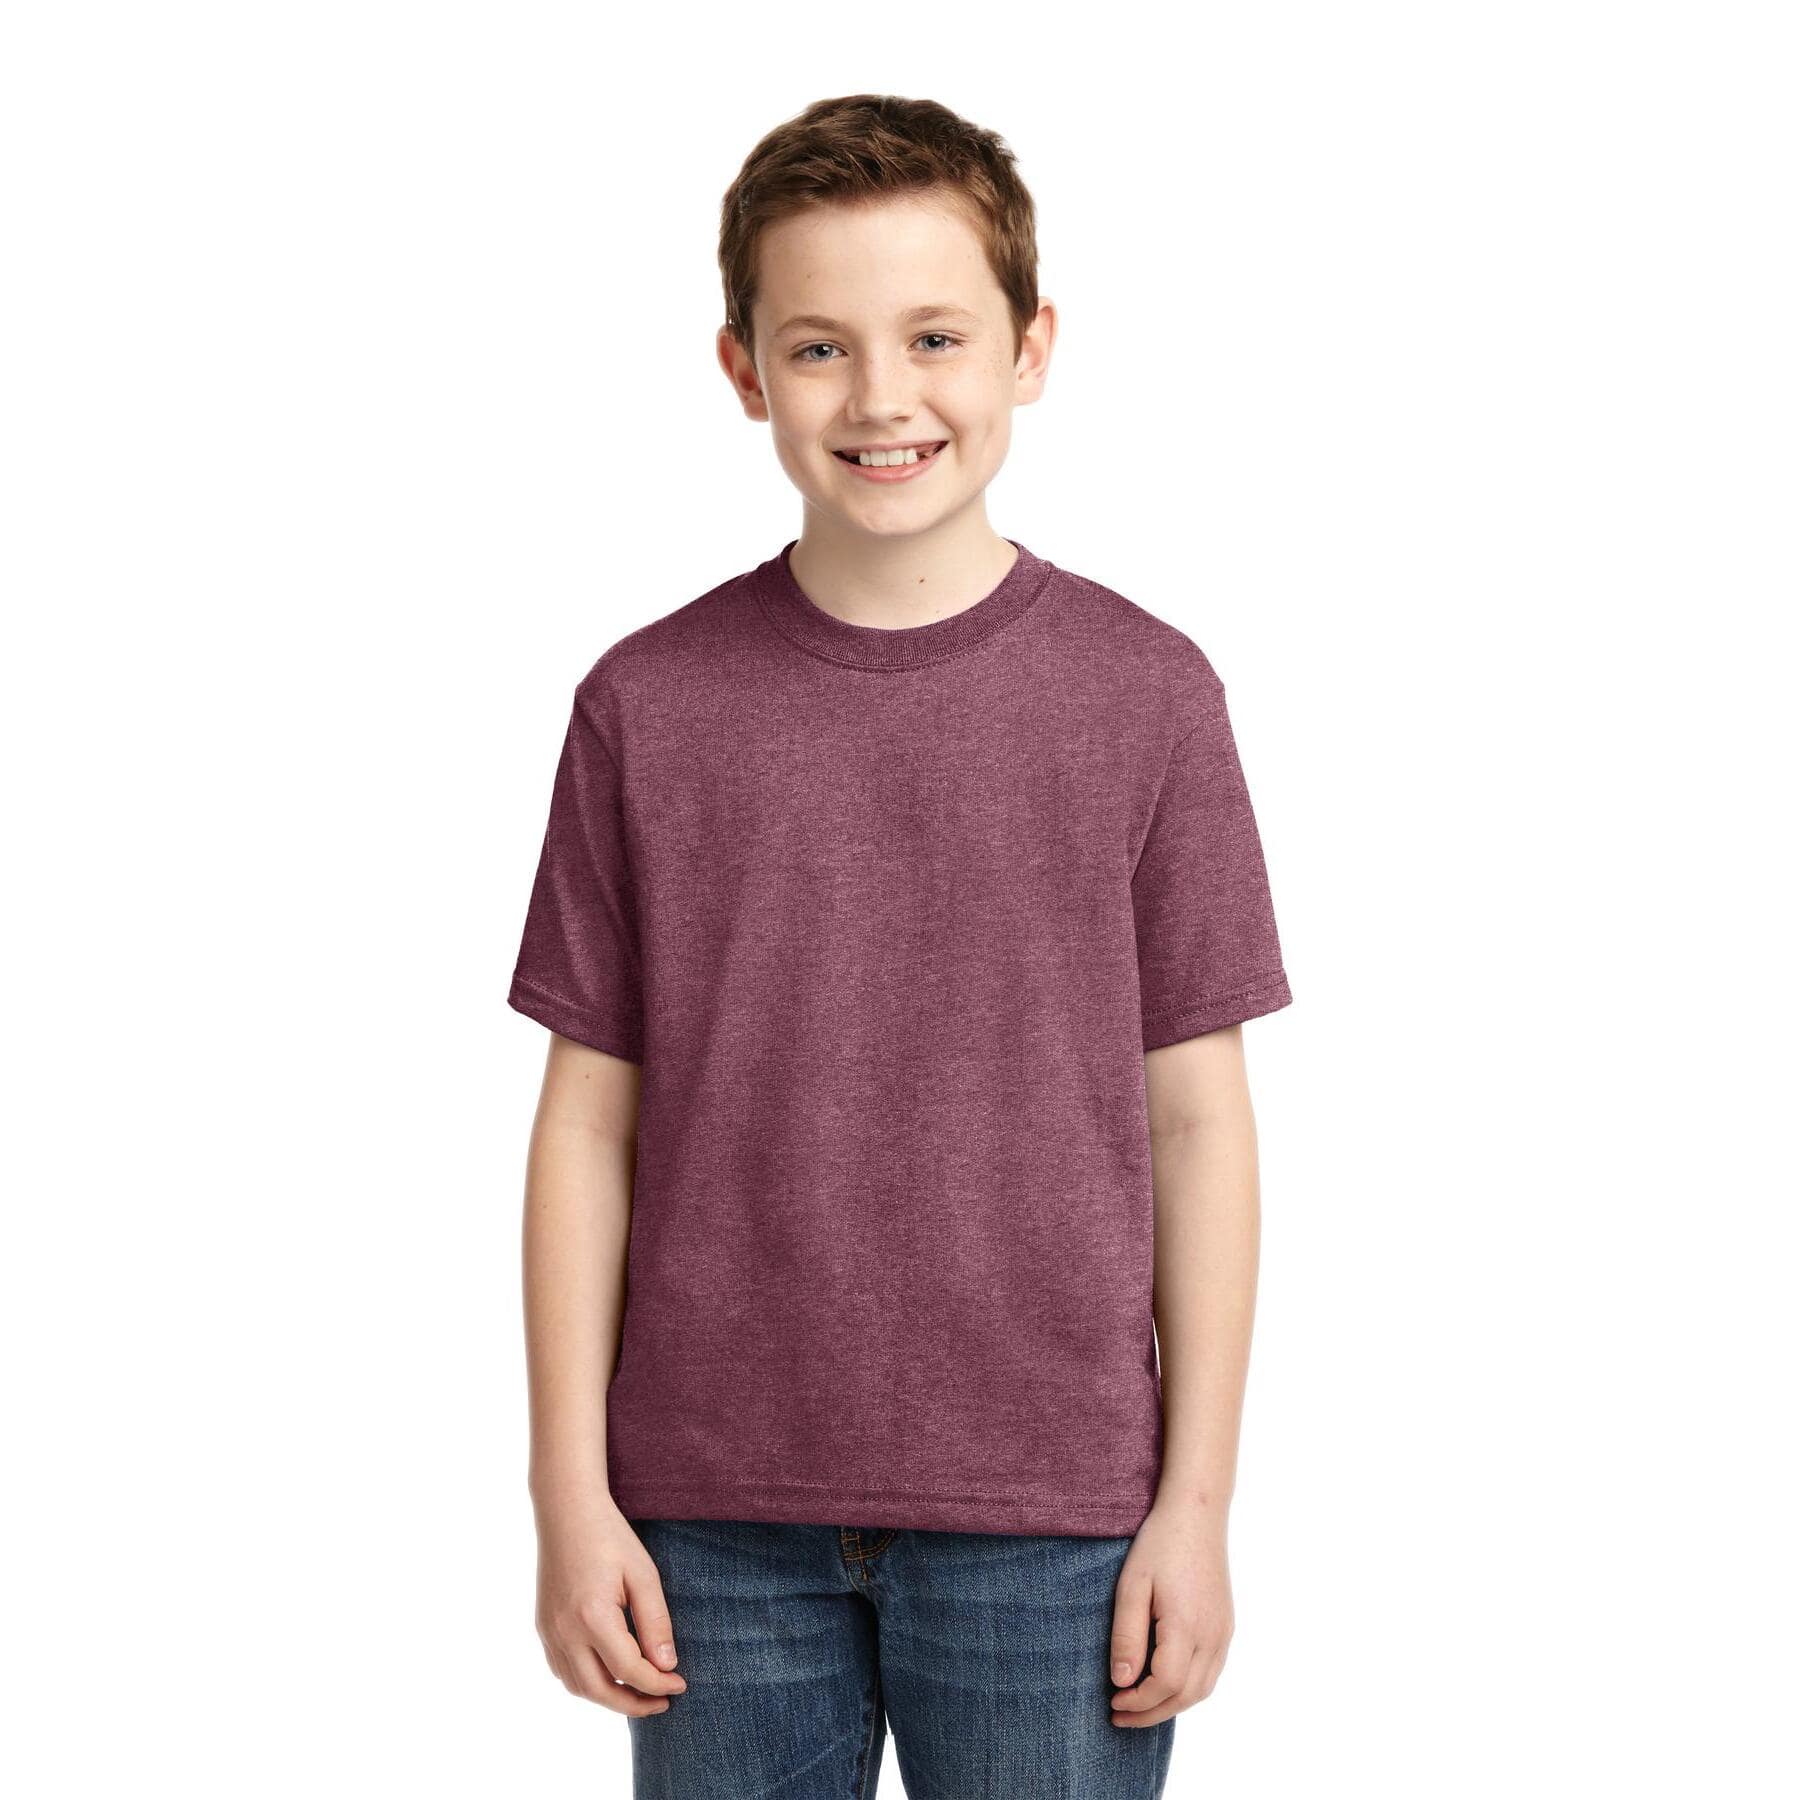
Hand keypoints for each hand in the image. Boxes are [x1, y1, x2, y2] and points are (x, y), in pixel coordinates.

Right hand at [534, 1486, 687, 1715]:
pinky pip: (563, 1671)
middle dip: (633, 1704)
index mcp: (593, 1617)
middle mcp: (565, 1632)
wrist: (567, 1511)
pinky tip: (609, 1675)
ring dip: (609, 1698)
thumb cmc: (610, 1537)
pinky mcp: (543, 1627)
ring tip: (639, 1693)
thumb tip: (667, 1666)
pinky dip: (587, 1683)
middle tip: (662, 1703)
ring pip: (578, 1686)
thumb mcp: (643, 1574)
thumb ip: (655, 1622)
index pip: (630, 1669)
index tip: (680, 1685)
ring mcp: (549, 1632)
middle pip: (600, 1690)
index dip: (658, 1684)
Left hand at [1107, 1499, 1233, 1727]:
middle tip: (1120, 1715)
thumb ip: (1127, 1636)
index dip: (1138, 1701)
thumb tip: (1122, 1682)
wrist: (1196, 1514)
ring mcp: (1224, 1632)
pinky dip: (1188, 1689)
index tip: (1112, 1702)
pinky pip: (1211, 1672)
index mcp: (1187, 1626)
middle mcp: (1212, 1636)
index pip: (1165, 1685)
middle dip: (1152, 1713)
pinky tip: (1165, 1683)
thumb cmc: (1159, 1544)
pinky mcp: (1226, 1626)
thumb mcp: (1132, 1586)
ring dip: (1171, 1705)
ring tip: (1139, 1705)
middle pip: (1186, 1695)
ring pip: (1203, 1689)